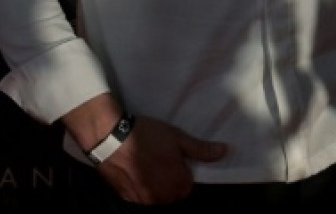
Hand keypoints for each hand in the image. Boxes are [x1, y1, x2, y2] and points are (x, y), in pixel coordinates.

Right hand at [62, 94, 226, 204]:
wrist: (110, 137)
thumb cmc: (146, 135)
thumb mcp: (177, 137)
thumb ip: (201, 149)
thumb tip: (225, 151)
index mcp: (178, 184)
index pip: (187, 185)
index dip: (181, 170)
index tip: (172, 158)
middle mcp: (163, 197)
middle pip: (171, 193)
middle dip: (168, 180)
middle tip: (157, 159)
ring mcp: (143, 200)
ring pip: (155, 196)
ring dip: (153, 185)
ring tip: (144, 163)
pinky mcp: (127, 198)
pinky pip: (139, 197)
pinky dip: (138, 187)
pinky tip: (132, 170)